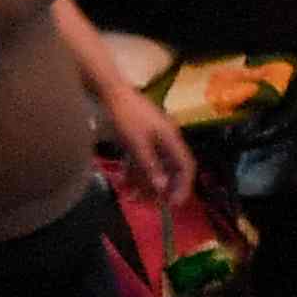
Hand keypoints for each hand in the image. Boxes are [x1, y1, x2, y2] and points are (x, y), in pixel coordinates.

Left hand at [97, 76, 193, 208]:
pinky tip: (125, 182)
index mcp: (171, 140)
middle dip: (162, 188)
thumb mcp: (136, 143)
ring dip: (146, 182)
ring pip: (155, 165)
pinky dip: (135, 171)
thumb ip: (149, 165)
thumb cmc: (126, 116)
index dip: (183, 186)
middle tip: (152, 204)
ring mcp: (154, 138)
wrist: (111, 92)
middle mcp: (167, 140)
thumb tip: (161, 187)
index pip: (186, 167)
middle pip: (171, 169)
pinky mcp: (141, 137)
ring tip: (133, 198)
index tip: (174, 204)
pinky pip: (143, 158)